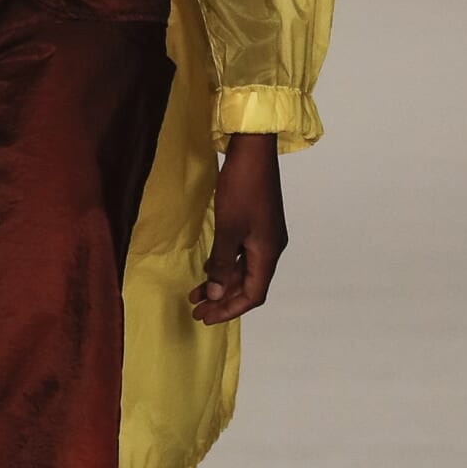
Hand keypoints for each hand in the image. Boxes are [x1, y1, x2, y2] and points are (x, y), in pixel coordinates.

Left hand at [188, 131, 285, 322]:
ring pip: (243, 270)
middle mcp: (270, 248)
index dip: (230, 309)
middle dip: (223, 300)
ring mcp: (264, 235)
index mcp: (268, 252)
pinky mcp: (255, 224)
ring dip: (221, 283)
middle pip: (248, 285)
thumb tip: (216, 293)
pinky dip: (224, 264)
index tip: (205, 317)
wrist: (253, 150)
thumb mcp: (228, 228)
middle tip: (197, 311)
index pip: (253, 294)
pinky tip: (207, 270)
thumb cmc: (241, 188)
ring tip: (196, 295)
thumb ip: (222, 263)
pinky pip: (240, 254)